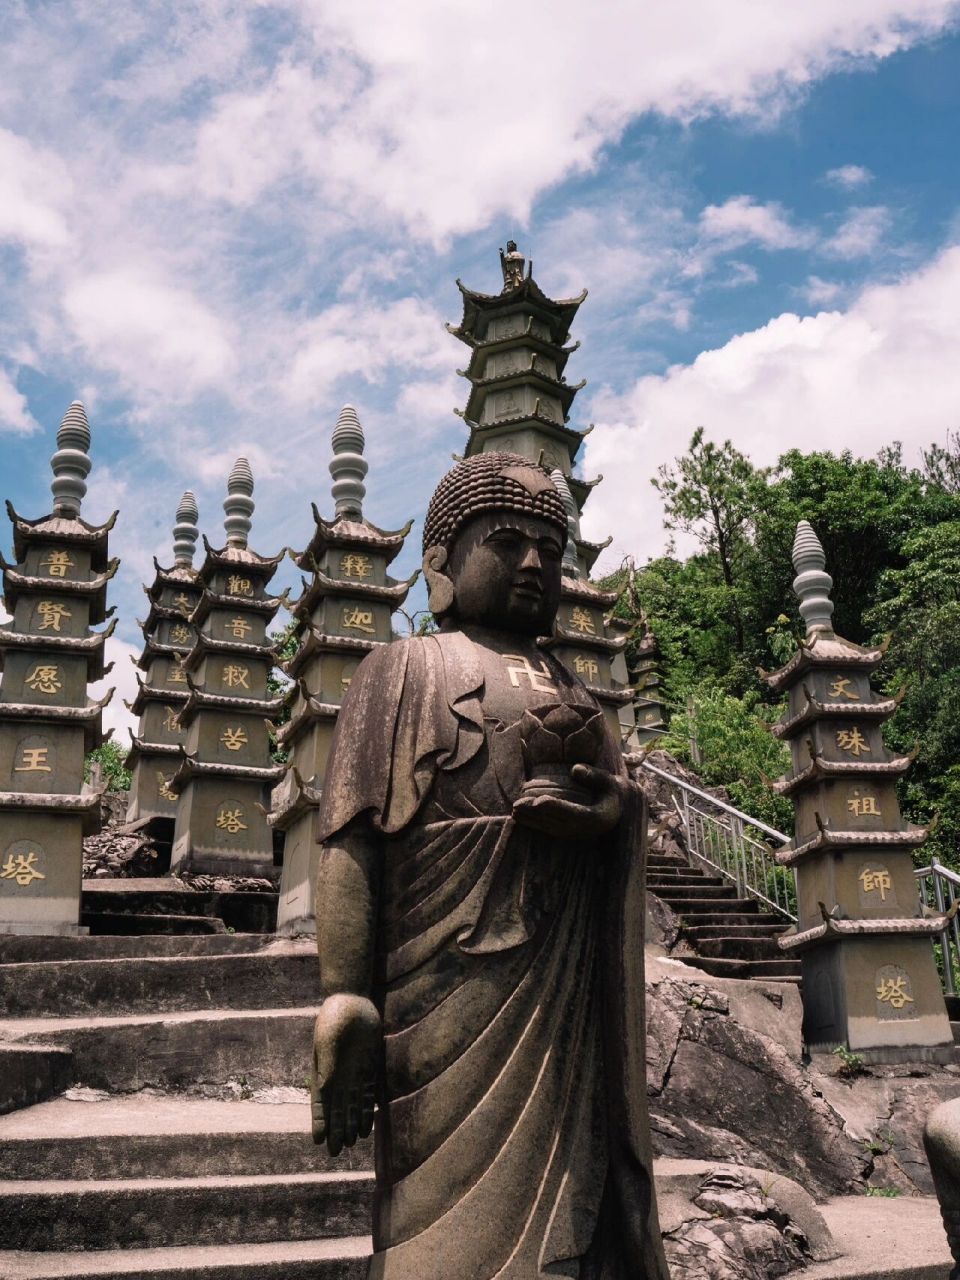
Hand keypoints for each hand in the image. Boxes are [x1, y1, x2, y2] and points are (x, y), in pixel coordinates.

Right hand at [310, 993, 380, 1154]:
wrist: (352, 1000)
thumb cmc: (334, 1017)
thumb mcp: (328, 1039)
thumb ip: (328, 1063)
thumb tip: (324, 1088)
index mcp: (322, 1071)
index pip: (320, 1102)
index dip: (320, 1122)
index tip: (319, 1141)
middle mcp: (338, 1076)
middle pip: (337, 1108)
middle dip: (336, 1130)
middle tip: (336, 1152)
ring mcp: (354, 1073)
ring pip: (352, 1105)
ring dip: (351, 1124)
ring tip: (351, 1144)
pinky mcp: (369, 1067)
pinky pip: (368, 1094)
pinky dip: (367, 1111)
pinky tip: (367, 1126)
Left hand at [512, 763, 624, 839]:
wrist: (620, 809)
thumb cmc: (613, 791)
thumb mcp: (610, 780)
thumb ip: (594, 775)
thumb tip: (574, 769)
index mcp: (598, 818)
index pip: (573, 813)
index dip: (555, 807)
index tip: (538, 801)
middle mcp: (586, 830)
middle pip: (557, 822)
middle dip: (536, 814)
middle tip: (517, 805)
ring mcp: (577, 834)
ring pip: (551, 828)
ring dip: (531, 820)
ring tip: (514, 810)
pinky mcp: (570, 834)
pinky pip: (550, 830)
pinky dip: (535, 824)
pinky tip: (521, 817)